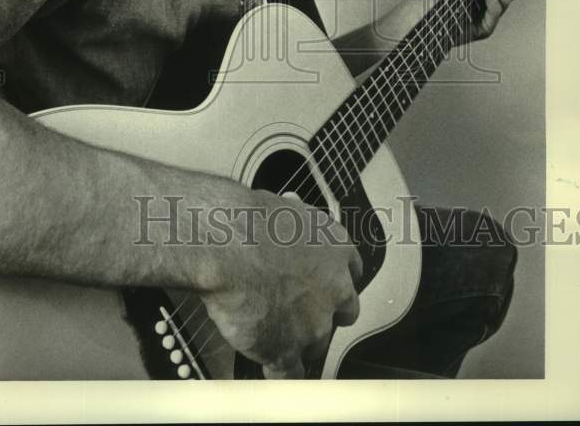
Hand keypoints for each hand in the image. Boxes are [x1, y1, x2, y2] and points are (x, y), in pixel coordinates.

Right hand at [201, 190, 361, 378]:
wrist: (229, 244)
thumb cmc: (248, 220)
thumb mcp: (284, 207)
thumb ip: (296, 220)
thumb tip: (290, 208)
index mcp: (336, 250)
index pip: (351, 273)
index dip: (332, 281)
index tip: (320, 284)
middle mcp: (334, 288)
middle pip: (342, 313)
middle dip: (322, 314)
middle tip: (295, 309)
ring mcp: (314, 324)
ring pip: (314, 344)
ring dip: (296, 340)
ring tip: (268, 331)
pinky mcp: (288, 350)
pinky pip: (290, 372)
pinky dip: (277, 369)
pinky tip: (265, 363)